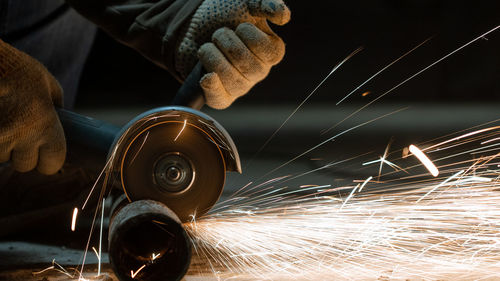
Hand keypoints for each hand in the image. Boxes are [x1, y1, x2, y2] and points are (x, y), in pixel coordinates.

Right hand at [0, 40, 65, 174]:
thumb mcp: (47, 83)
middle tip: (21, 134)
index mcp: (45, 125)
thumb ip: (57, 106)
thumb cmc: (17, 68)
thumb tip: (64, 122)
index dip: (48, 161)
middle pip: (25, 165)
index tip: (45, 154)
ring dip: (4, 147)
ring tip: (5, 123)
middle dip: (23, 154)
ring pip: (2, 158)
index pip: (52, 164)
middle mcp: (21, 135)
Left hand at [175, 0, 290, 108]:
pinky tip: (207, 76)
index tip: (239, 26)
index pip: (266, 50)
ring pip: (230, 78)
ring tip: (208, 46)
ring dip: (211, 54)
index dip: (248, 34)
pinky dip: (212, 87)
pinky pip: (220, 99)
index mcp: (271, 52)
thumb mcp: (246, 2)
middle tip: (219, 33)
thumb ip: (266, 3)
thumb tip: (284, 17)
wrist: (194, 24)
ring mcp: (240, 86)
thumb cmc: (226, 13)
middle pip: (245, 63)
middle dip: (225, 41)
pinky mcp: (221, 96)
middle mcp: (259, 72)